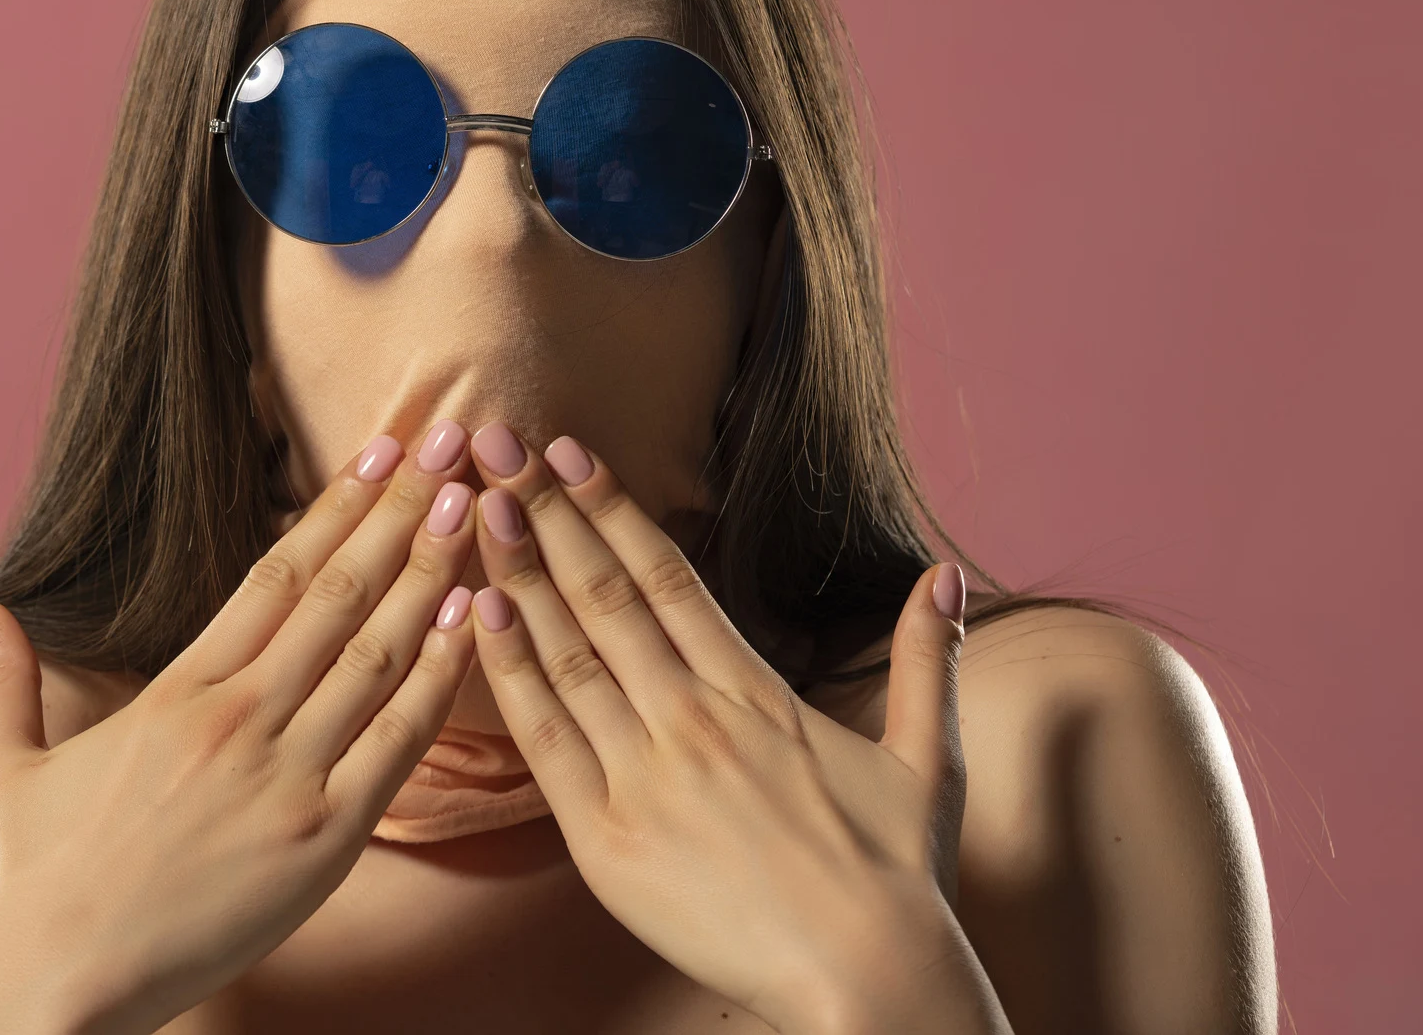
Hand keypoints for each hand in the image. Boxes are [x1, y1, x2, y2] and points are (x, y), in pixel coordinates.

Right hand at [0, 424, 482, 1034]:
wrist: (55, 981)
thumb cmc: (33, 882)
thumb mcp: (4, 771)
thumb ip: (3, 684)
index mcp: (178, 691)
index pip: (274, 574)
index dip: (334, 506)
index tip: (380, 452)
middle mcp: (237, 716)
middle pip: (337, 591)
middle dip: (401, 511)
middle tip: (451, 444)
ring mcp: (284, 773)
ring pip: (375, 652)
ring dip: (429, 573)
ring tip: (473, 508)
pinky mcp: (322, 836)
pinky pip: (397, 742)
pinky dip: (438, 678)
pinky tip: (470, 621)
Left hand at [463, 424, 1010, 1034]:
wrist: (867, 979)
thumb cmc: (897, 878)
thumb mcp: (928, 758)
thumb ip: (928, 657)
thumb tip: (947, 575)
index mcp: (758, 694)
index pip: (670, 577)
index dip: (614, 510)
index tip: (571, 454)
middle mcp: (695, 718)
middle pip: (606, 596)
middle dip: (546, 514)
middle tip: (497, 444)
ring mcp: (647, 776)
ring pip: (569, 654)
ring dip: (518, 574)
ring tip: (475, 506)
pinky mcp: (608, 839)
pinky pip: (546, 741)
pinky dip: (511, 674)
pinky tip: (478, 614)